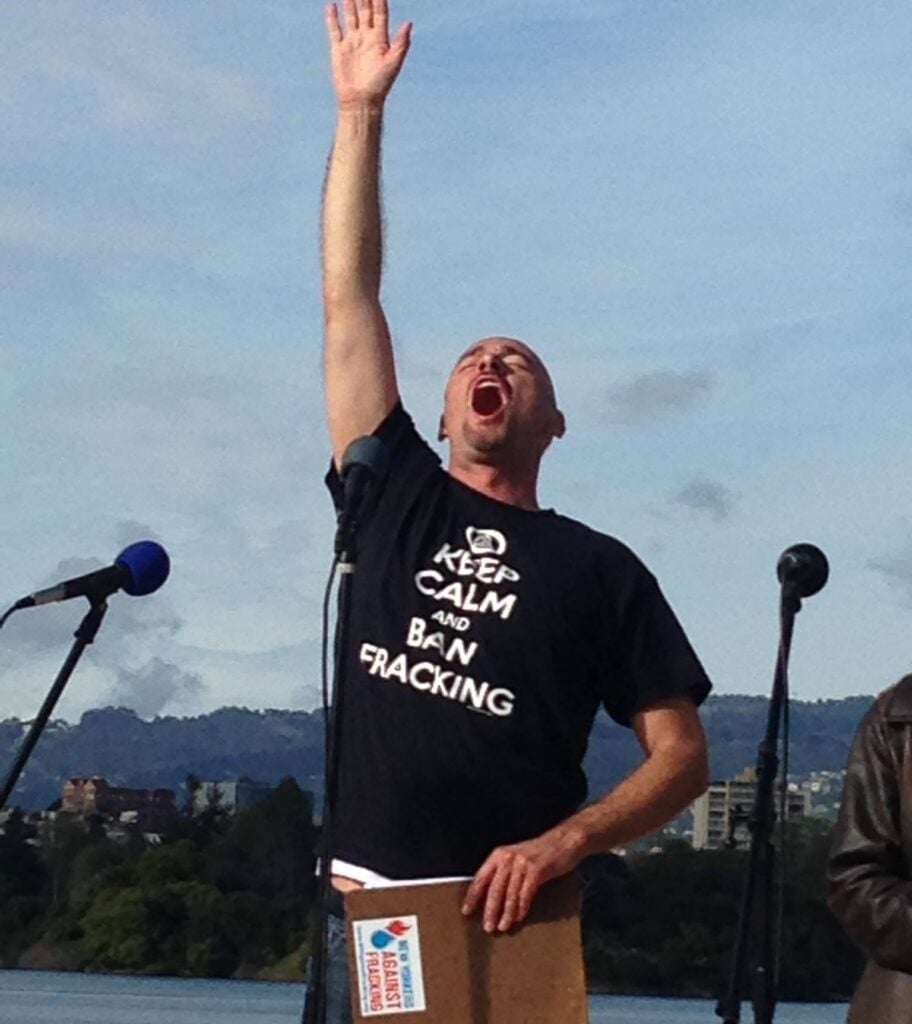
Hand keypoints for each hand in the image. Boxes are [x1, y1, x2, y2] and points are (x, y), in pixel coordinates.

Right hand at [326, 0, 411, 110]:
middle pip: (365, 10)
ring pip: (350, 16)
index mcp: (380, 39)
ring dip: (349, 2)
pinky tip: (331, 5)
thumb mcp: (393, 63)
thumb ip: (401, 43)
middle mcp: (366, 37)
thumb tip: (409, 23)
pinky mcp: (339, 50)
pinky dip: (332, 18)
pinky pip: (335, 30)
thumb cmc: (380, 85)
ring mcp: (352, 42)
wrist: (361, 102)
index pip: (380, 12)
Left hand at [461, 827, 584, 933]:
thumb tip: (489, 900)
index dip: (472, 896)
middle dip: (490, 910)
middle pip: (494, 888)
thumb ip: (503, 875)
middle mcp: (508, 858)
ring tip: (502, 926)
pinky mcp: (537, 870)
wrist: (562, 842)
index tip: (467, 911)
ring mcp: (522, 863)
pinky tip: (518, 918)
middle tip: (487, 926)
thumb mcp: (515, 859)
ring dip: (506, 913)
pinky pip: (526, 894)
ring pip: (510, 894)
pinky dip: (521, 908)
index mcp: (498, 855)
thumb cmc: (538, 853)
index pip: (480, 878)